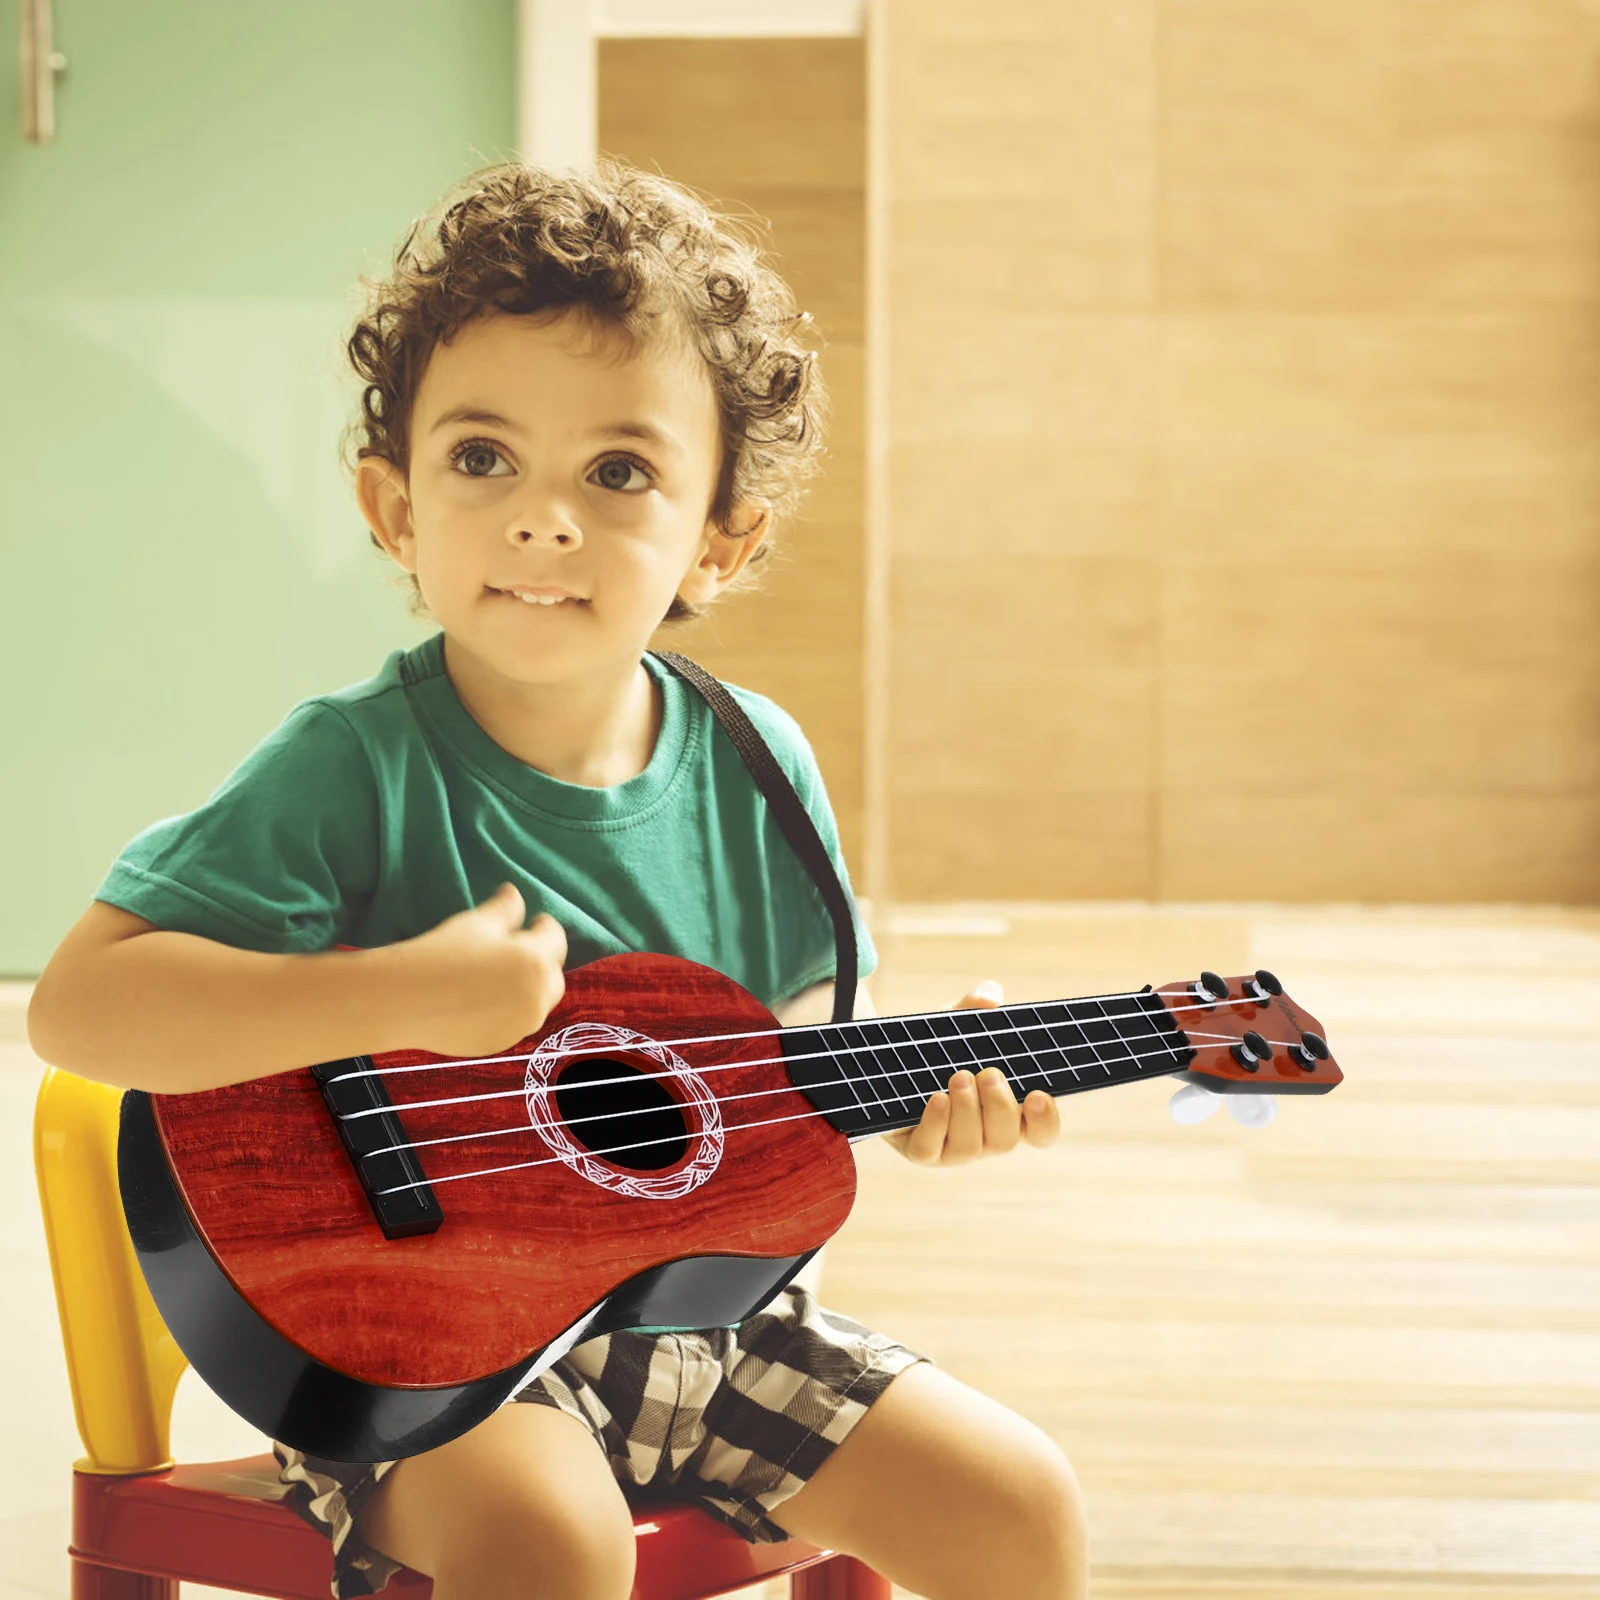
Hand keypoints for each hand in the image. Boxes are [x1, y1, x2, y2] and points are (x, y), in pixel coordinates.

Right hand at [398, 883, 566, 1057]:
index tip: (533, 921)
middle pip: (552, 975)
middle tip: (517, 950)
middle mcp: (537, 998)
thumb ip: (505, 909)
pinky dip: (507, 1012)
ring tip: (499, 977)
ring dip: (527, 988)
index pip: (556, 938)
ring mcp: (520, 1026)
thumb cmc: (443, 953)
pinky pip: (514, 1024)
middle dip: (541, 961)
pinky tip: (481, 1002)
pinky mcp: (500, 1044)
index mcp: (537, 962)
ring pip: (535, 1003)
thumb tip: (515, 894)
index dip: (543, 926)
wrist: (404, 1001)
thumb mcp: (476, 923)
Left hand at [884, 980, 1060, 1165]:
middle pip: (1006, 1140)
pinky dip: (936, 1123)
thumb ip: (973, 1008)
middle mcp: (984, 1137)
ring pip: (970, 1147)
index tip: (1037, 1095)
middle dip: (1000, 1106)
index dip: (1045, 1120)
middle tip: (989, 1073)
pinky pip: (930, 1149)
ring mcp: (952, 1148)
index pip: (1040, 1132)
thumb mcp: (954, 1025)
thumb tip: (989, 996)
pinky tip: (936, 1097)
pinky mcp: (921, 1150)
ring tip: (959, 1076)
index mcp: (1007, 1112)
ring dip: (967, 1111)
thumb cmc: (937, 1049)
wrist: (890, 1062)